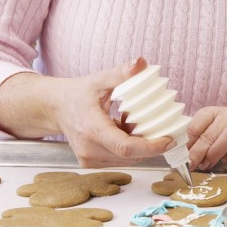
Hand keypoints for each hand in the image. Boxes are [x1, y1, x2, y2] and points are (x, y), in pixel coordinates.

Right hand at [49, 57, 173, 166]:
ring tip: (137, 124)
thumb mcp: (100, 79)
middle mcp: (89, 149)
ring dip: (140, 146)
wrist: (56, 107)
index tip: (170, 139)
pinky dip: (130, 148)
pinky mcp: (90, 163)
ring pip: (127, 160)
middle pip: (131, 156)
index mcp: (92, 129)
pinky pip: (119, 159)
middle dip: (151, 144)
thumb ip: (122, 73)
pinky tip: (126, 130)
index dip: (151, 147)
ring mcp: (88, 159)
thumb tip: (141, 63)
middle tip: (163, 126)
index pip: (126, 147)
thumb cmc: (79, 93)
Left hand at [186, 106, 226, 169]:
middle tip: (191, 165)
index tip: (180, 157)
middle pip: (210, 133)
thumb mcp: (212, 130)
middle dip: (198, 152)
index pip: (195, 125)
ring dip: (216, 152)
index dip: (186, 143)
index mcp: (212, 112)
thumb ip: (198, 141)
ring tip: (208, 164)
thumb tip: (181, 158)